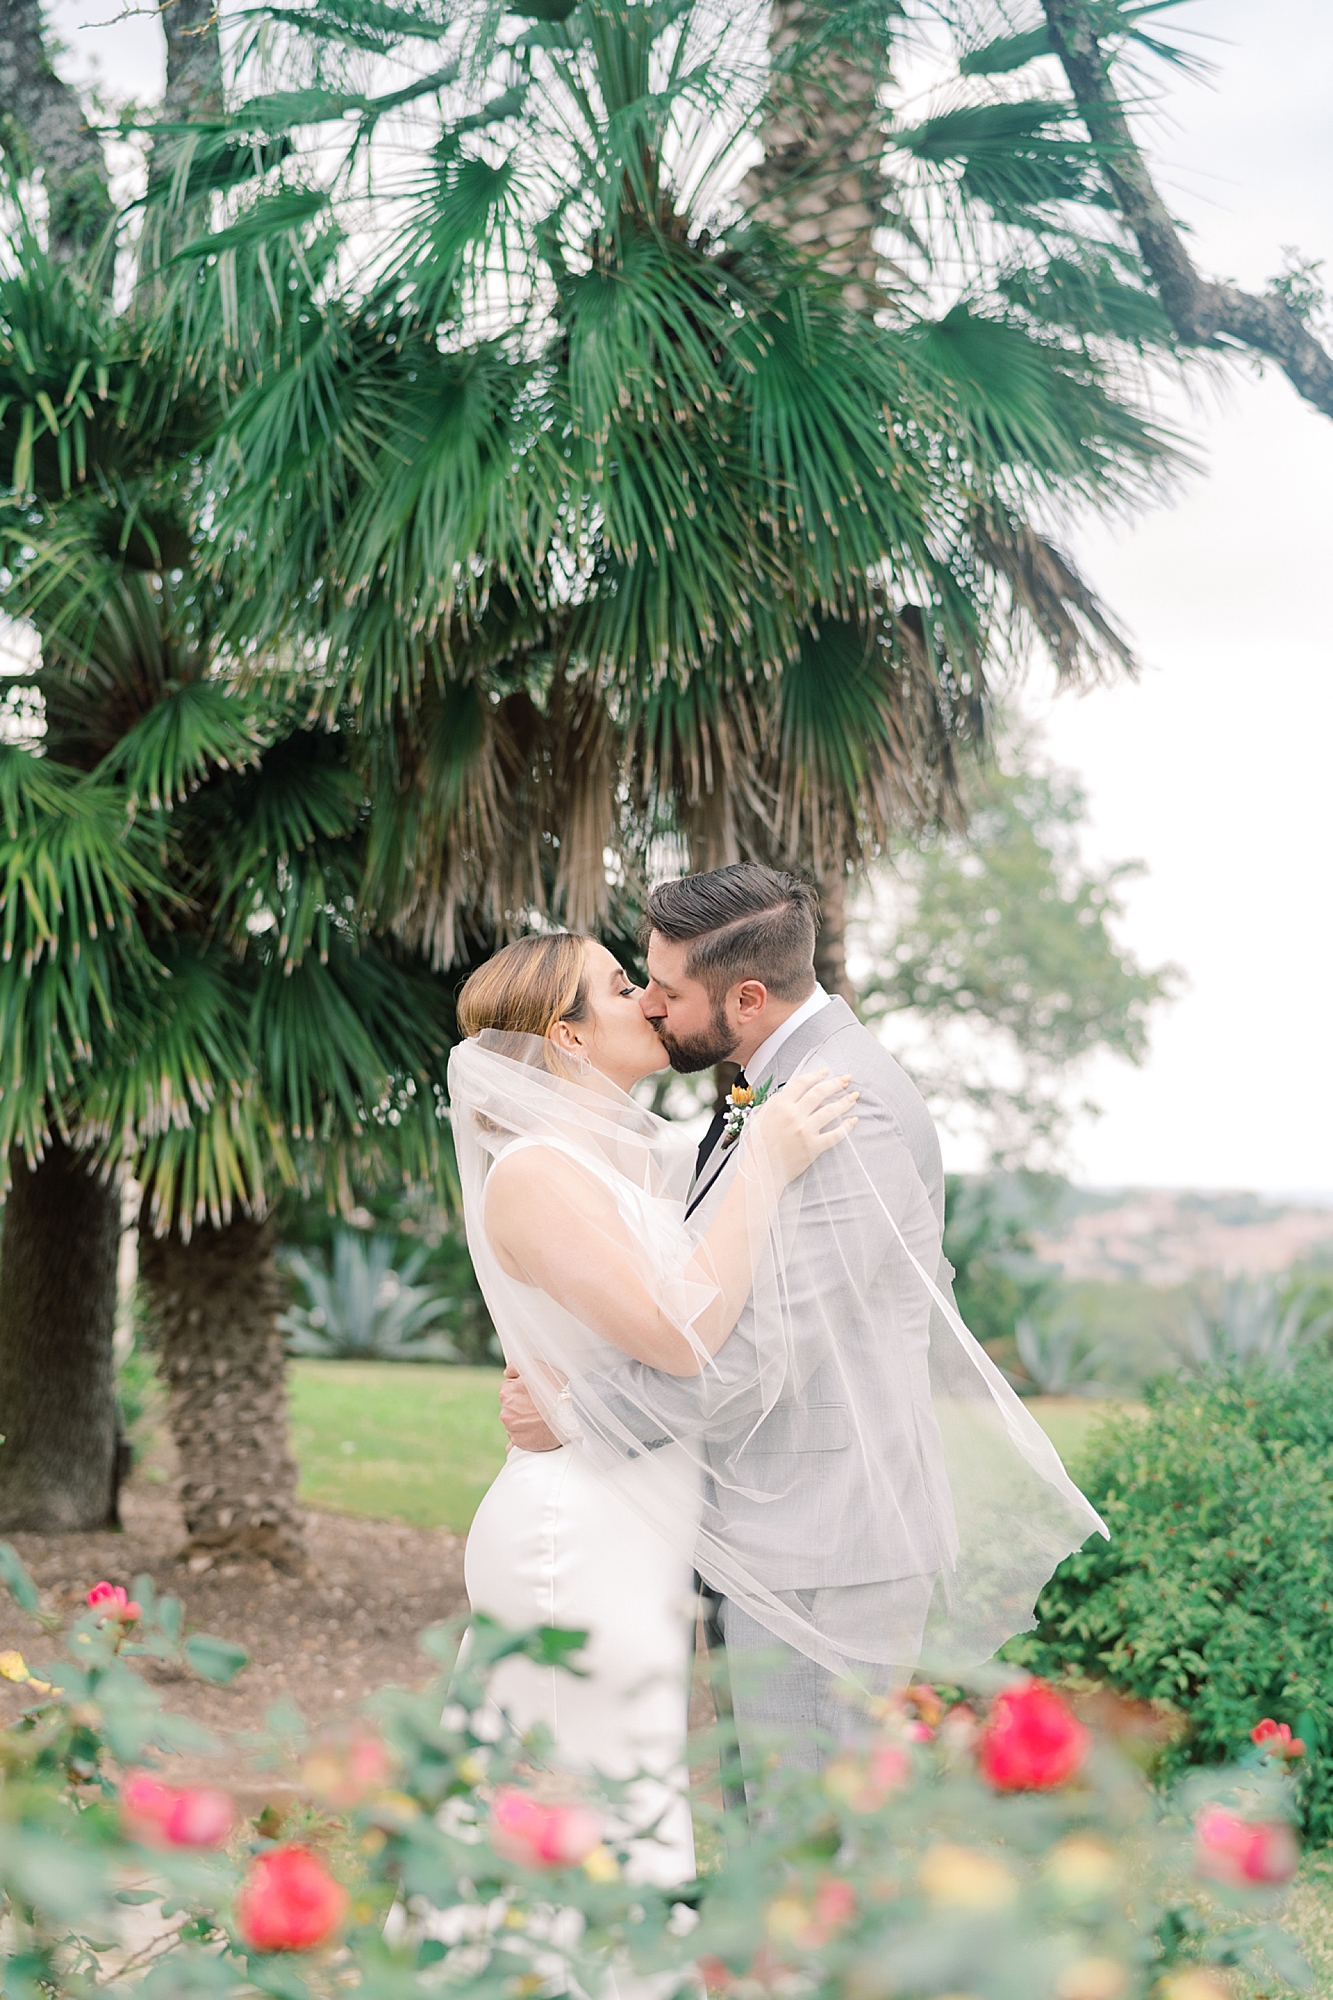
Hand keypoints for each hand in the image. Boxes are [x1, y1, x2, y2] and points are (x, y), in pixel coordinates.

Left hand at [500, 1364, 562, 1452]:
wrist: (571, 1414)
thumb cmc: (556, 1389)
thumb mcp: (535, 1368)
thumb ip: (515, 1367)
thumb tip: (506, 1373)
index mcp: (506, 1394)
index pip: (508, 1389)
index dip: (522, 1389)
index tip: (533, 1392)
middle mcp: (506, 1413)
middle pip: (511, 1407)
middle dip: (522, 1405)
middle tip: (539, 1405)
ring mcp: (513, 1430)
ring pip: (515, 1423)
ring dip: (524, 1420)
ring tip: (542, 1418)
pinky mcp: (521, 1443)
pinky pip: (519, 1439)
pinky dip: (526, 1435)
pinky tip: (537, 1431)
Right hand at [751, 1067, 857, 1183]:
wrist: (762, 1170)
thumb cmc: (760, 1145)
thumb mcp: (761, 1116)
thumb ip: (775, 1102)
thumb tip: (789, 1092)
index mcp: (780, 1106)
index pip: (802, 1083)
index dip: (816, 1075)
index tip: (825, 1072)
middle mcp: (794, 1115)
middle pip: (820, 1093)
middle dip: (836, 1083)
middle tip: (846, 1080)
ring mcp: (805, 1131)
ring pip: (831, 1111)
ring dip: (845, 1101)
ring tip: (854, 1096)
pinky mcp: (813, 1147)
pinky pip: (835, 1134)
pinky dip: (846, 1127)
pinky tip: (853, 1121)